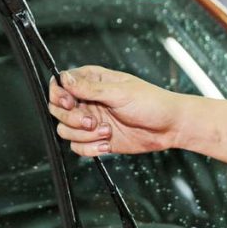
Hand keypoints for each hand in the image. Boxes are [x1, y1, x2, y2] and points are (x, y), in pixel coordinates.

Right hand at [48, 65, 184, 156]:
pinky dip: (90, 148)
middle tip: (91, 120)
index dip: (59, 95)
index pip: (60, 84)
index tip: (70, 103)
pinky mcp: (96, 139)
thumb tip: (65, 79)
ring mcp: (90, 120)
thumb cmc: (151, 102)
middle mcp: (88, 100)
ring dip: (84, 135)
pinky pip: (78, 147)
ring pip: (65, 130)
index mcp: (92, 81)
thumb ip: (90, 87)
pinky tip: (106, 145)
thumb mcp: (120, 92)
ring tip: (106, 132)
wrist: (169, 127)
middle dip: (72, 118)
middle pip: (58, 109)